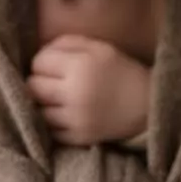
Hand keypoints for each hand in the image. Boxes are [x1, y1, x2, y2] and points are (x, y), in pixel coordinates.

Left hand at [27, 35, 150, 146]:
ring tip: (56, 99)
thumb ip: (67, 43)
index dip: (43, 61)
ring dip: (44, 104)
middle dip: (38, 82)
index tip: (53, 65)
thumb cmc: (121, 71)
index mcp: (80, 65)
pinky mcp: (78, 138)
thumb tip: (39, 52)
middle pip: (33, 88)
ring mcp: (75, 119)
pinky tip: (65, 114)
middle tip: (51, 82)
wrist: (147, 106)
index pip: (38, 62)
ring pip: (38, 111)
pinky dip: (54, 123)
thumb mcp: (99, 47)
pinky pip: (50, 131)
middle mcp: (75, 93)